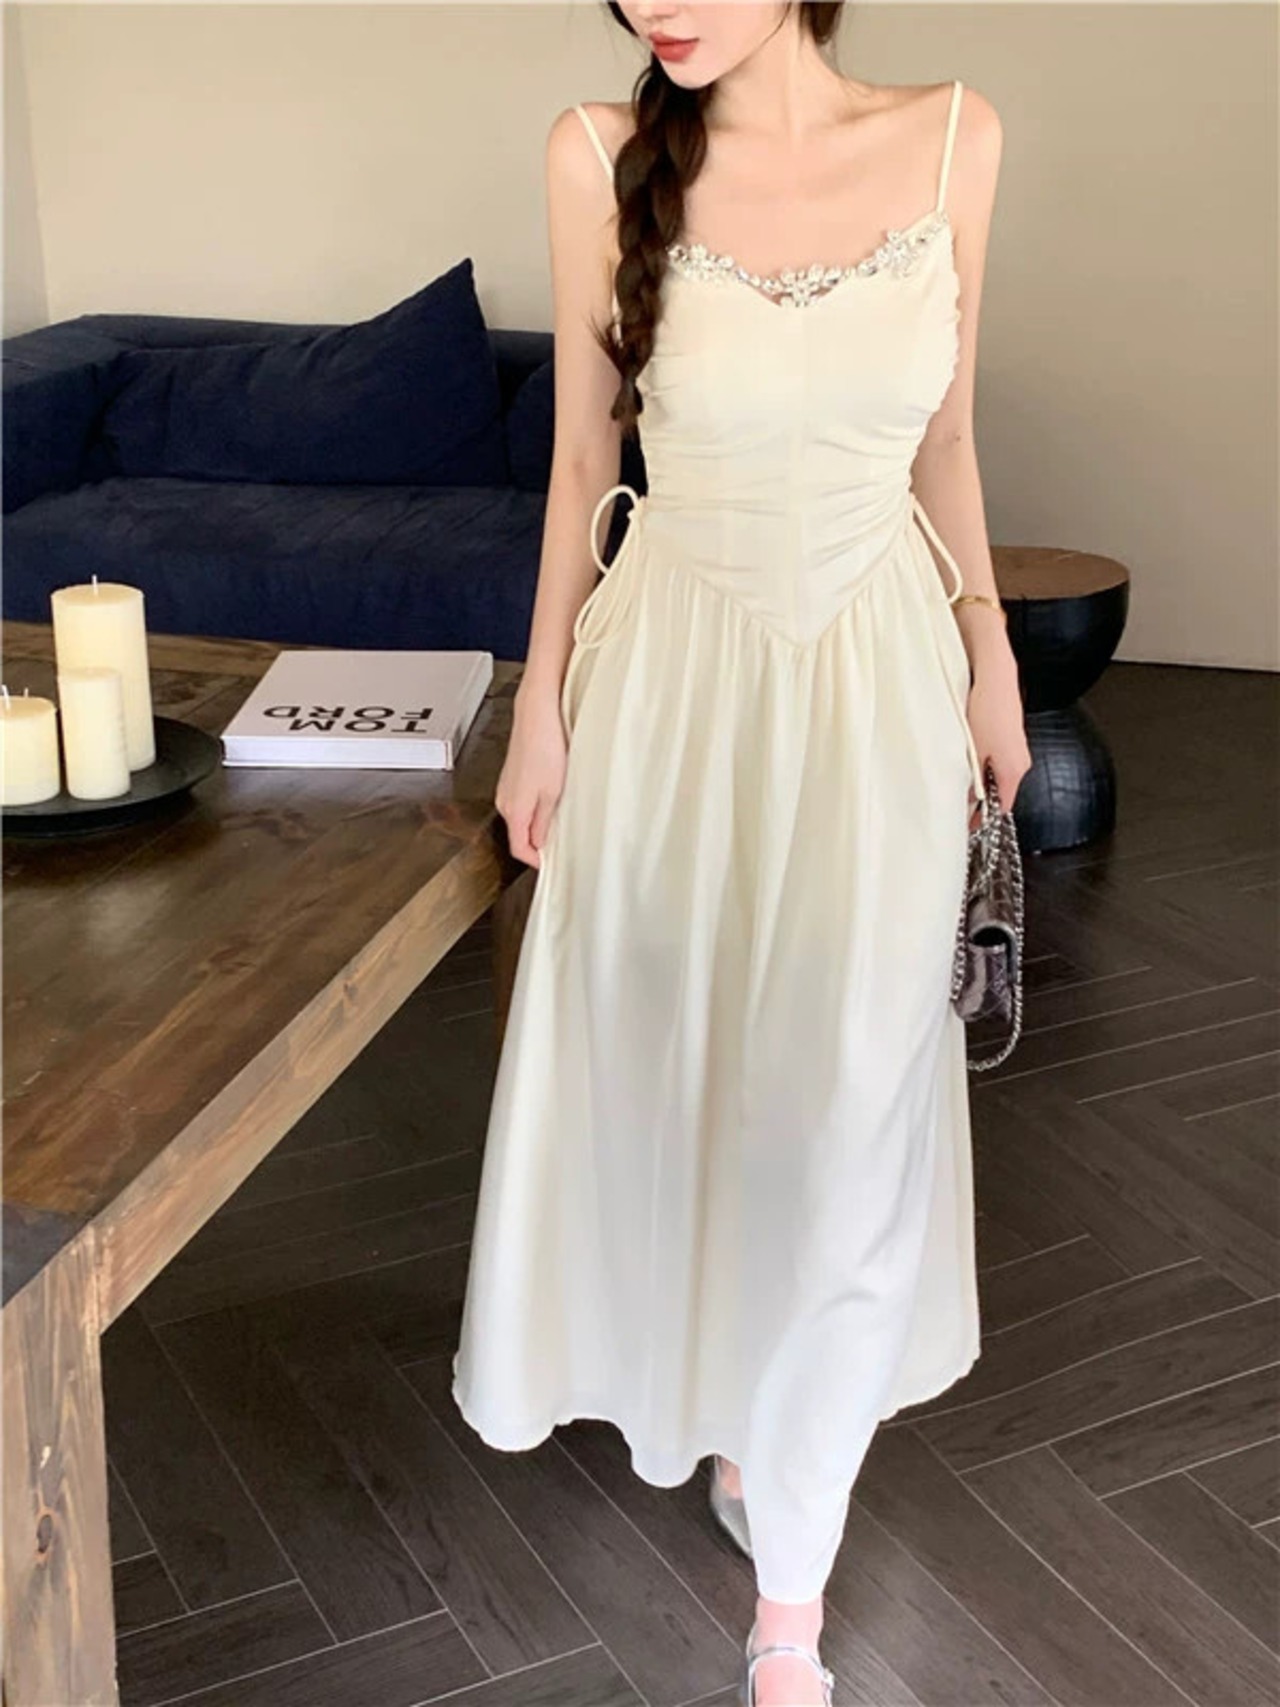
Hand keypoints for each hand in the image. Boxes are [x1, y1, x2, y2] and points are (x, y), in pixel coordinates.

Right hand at [494, 691, 567, 867]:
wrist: (537, 713)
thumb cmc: (546, 746)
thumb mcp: (552, 793)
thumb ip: (544, 822)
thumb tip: (540, 844)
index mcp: (513, 809)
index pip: (519, 849)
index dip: (537, 861)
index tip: (552, 864)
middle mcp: (504, 801)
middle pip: (520, 834)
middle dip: (539, 843)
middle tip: (563, 844)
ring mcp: (507, 788)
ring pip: (522, 818)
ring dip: (539, 823)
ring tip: (562, 818)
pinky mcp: (513, 777)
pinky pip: (523, 802)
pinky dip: (537, 807)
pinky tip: (553, 797)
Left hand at [964, 664, 1031, 828]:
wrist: (995, 678)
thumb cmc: (985, 711)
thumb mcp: (972, 752)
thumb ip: (973, 780)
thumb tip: (969, 799)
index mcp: (1013, 771)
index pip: (1002, 807)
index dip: (984, 818)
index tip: (968, 825)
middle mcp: (1021, 763)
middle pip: (1002, 792)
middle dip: (982, 800)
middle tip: (959, 804)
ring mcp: (1018, 749)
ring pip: (999, 775)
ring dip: (982, 781)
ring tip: (961, 779)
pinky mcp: (1012, 737)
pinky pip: (999, 760)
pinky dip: (985, 765)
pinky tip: (970, 757)